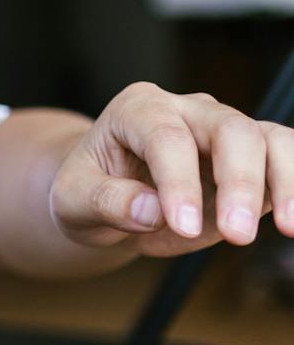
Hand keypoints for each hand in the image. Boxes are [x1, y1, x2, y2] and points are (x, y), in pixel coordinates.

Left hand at [51, 82, 293, 255]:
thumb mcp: (73, 201)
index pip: (167, 137)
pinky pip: (287, 158)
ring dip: (286, 181)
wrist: (105, 197)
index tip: (181, 226)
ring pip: (270, 139)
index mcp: (138, 109)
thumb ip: (106, 201)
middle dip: (239, 182)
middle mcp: (187, 110)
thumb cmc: (87, 191)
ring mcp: (224, 131)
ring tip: (288, 228)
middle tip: (236, 236)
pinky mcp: (252, 159)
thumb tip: (150, 210)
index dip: (178, 181)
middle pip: (230, 130)